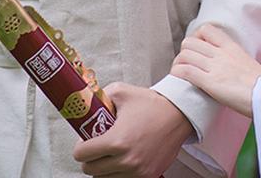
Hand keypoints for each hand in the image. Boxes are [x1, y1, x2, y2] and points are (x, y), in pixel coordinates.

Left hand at [72, 83, 191, 176]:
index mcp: (116, 140)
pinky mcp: (147, 176)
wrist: (179, 115)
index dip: (81, 146)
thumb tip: (85, 105)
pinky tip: (122, 159)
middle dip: (90, 158)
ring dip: (103, 167)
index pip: (81, 155)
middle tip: (96, 147)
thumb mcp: (122, 92)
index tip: (86, 141)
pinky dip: (118, 173)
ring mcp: (137, 171)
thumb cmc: (153, 104)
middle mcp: (126, 159)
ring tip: (110, 153)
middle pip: (90, 169)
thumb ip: (99, 98)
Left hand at [170, 24, 260, 118]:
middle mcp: (221, 54)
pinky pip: (185, 71)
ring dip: (178, 64)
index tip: (197, 50)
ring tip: (179, 73)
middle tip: (186, 64)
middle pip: (190, 42)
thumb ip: (234, 60)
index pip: (206, 29)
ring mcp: (215, 67)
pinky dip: (177, 73)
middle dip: (184, 52)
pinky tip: (178, 79)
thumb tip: (228, 66)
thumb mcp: (247, 63)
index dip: (196, 38)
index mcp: (231, 47)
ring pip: (184, 55)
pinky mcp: (209, 82)